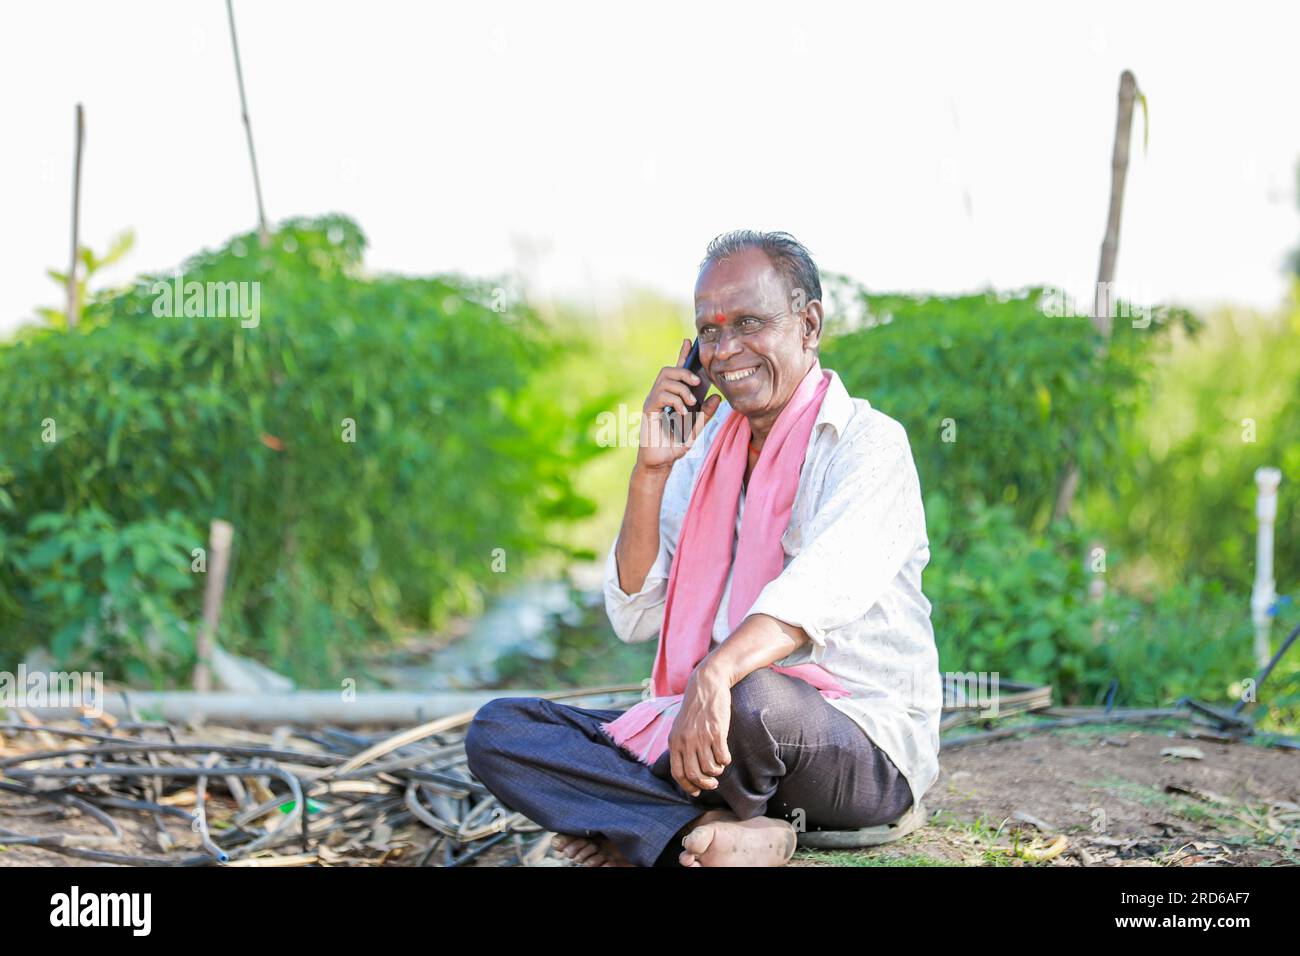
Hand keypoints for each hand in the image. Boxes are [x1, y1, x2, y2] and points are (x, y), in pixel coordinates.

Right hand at [637, 338, 721, 472]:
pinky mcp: (649, 409)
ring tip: (690, 404)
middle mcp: (662, 395)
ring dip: (682, 388)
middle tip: (697, 382)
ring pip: (666, 379)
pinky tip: (682, 414)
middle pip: (669, 369)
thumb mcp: (696, 429)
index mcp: (674, 396)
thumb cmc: (675, 445)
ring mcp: (654, 401)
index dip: (683, 355)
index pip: (678, 371)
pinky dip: (675, 401)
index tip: (690, 341)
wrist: (661, 462)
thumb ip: (706, 414)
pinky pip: (661, 394)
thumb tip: (716, 397)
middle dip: (684, 371)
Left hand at [667, 661, 732, 796]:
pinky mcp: (717, 731)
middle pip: (694, 774)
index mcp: (674, 741)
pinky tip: (725, 756)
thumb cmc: (695, 709)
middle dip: (705, 784)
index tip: (696, 792)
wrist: (707, 685)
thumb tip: (687, 773)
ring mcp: (701, 736)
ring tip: (719, 767)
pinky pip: (723, 757)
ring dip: (717, 772)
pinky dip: (725, 761)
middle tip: (713, 784)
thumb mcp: (680, 727)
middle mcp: (686, 740)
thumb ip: (681, 746)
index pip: (677, 773)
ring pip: (710, 768)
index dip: (688, 786)